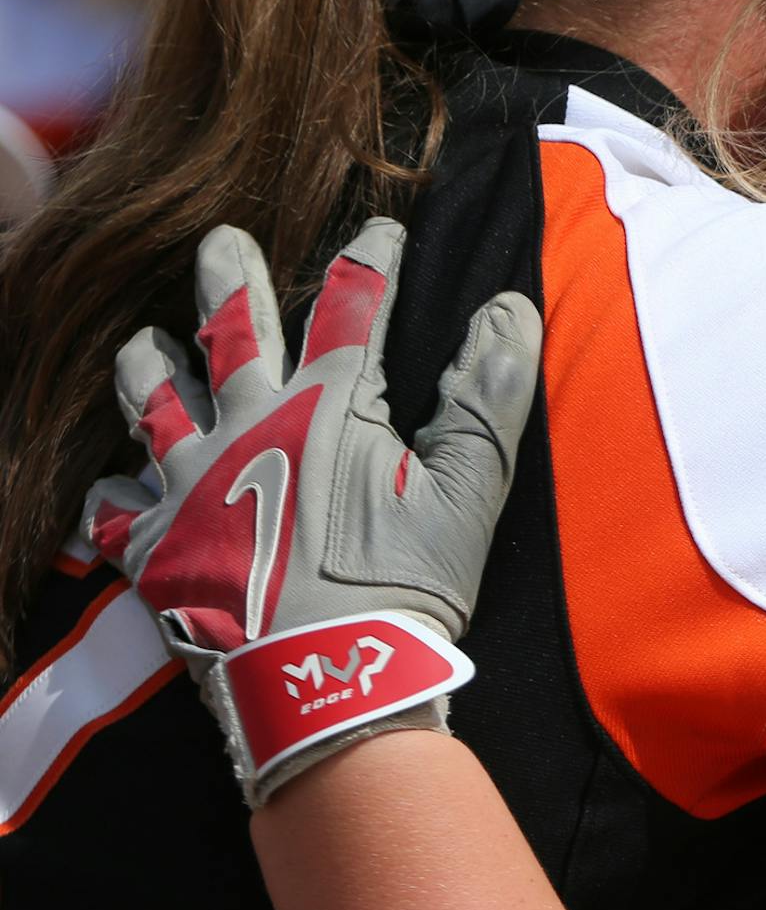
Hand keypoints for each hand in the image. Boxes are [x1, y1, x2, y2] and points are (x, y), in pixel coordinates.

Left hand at [81, 219, 540, 805]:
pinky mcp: (152, 544)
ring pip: (151, 401)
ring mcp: (188, 481)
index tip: (383, 228)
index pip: (353, 304)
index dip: (372, 258)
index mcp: (328, 404)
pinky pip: (111, 507)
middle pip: (230, 330)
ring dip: (148, 366)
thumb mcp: (470, 491)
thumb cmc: (403, 586)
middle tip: (219, 239)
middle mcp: (245, 425)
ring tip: (142, 345)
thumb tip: (510, 306)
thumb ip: (489, 393)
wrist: (322, 681)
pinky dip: (111, 491)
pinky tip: (110, 486)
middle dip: (228, 277)